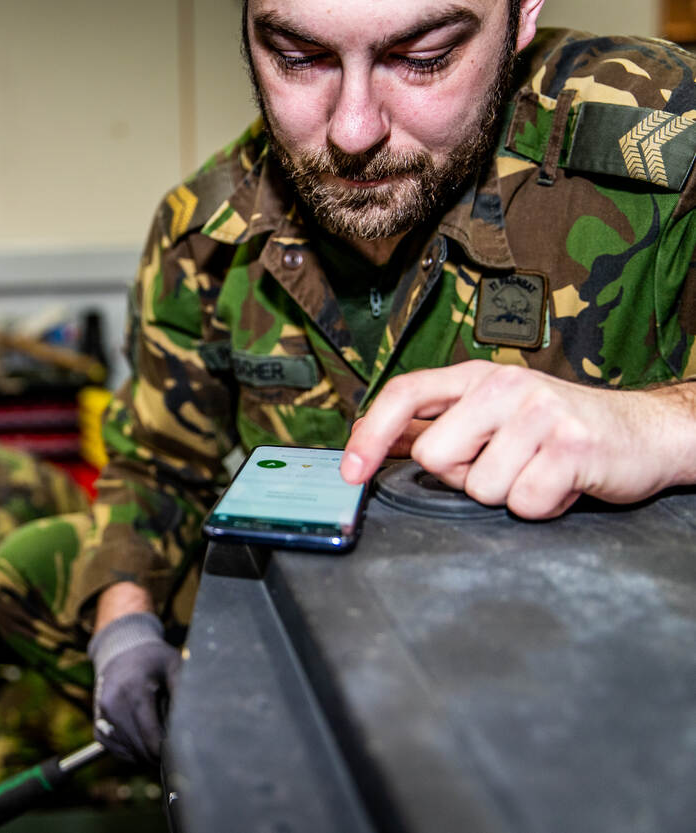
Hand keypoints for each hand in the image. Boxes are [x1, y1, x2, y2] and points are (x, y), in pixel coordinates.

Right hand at [88, 611, 180, 763]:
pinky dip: (132, 751)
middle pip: (141, 749)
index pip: (152, 738)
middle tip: (175, 746)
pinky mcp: (98, 724)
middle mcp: (113, 705)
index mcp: (134, 691)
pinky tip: (143, 738)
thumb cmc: (153, 659)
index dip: (169, 751)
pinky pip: (117, 750)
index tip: (183, 750)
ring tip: (158, 735)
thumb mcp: (173, 665)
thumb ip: (183, 691)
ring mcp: (102, 715)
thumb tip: (197, 722)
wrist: (120, 650)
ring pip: (129, 752)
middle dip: (159, 754)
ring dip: (146, 752)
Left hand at [340, 361, 695, 518]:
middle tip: (503, 464)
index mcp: (478, 377)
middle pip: (433, 456)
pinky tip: (560, 484)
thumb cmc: (561, 429)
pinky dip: (541, 506)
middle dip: (461, 476)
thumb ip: (438, 425)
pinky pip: (522, 503)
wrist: (646, 432)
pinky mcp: (572, 447)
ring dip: (506, 493)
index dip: (370, 434)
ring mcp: (540, 413)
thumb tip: (371, 442)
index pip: (404, 394)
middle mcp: (506, 386)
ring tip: (536, 471)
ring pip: (478, 487)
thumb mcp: (495, 415)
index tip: (350, 470)